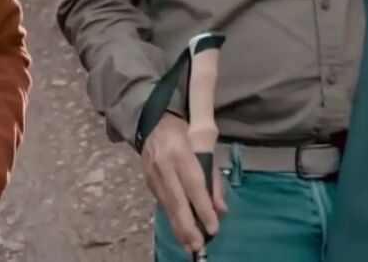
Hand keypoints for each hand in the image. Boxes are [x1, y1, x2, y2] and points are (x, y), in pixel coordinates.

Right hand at [141, 113, 227, 254]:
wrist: (153, 122)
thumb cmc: (186, 133)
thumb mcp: (205, 148)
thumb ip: (213, 178)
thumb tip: (220, 209)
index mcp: (180, 151)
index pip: (193, 184)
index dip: (203, 208)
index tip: (213, 228)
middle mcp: (163, 164)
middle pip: (176, 200)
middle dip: (188, 226)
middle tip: (198, 245)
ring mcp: (152, 173)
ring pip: (167, 205)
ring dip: (178, 228)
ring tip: (189, 245)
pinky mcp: (147, 181)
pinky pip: (162, 203)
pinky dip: (172, 218)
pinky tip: (180, 231)